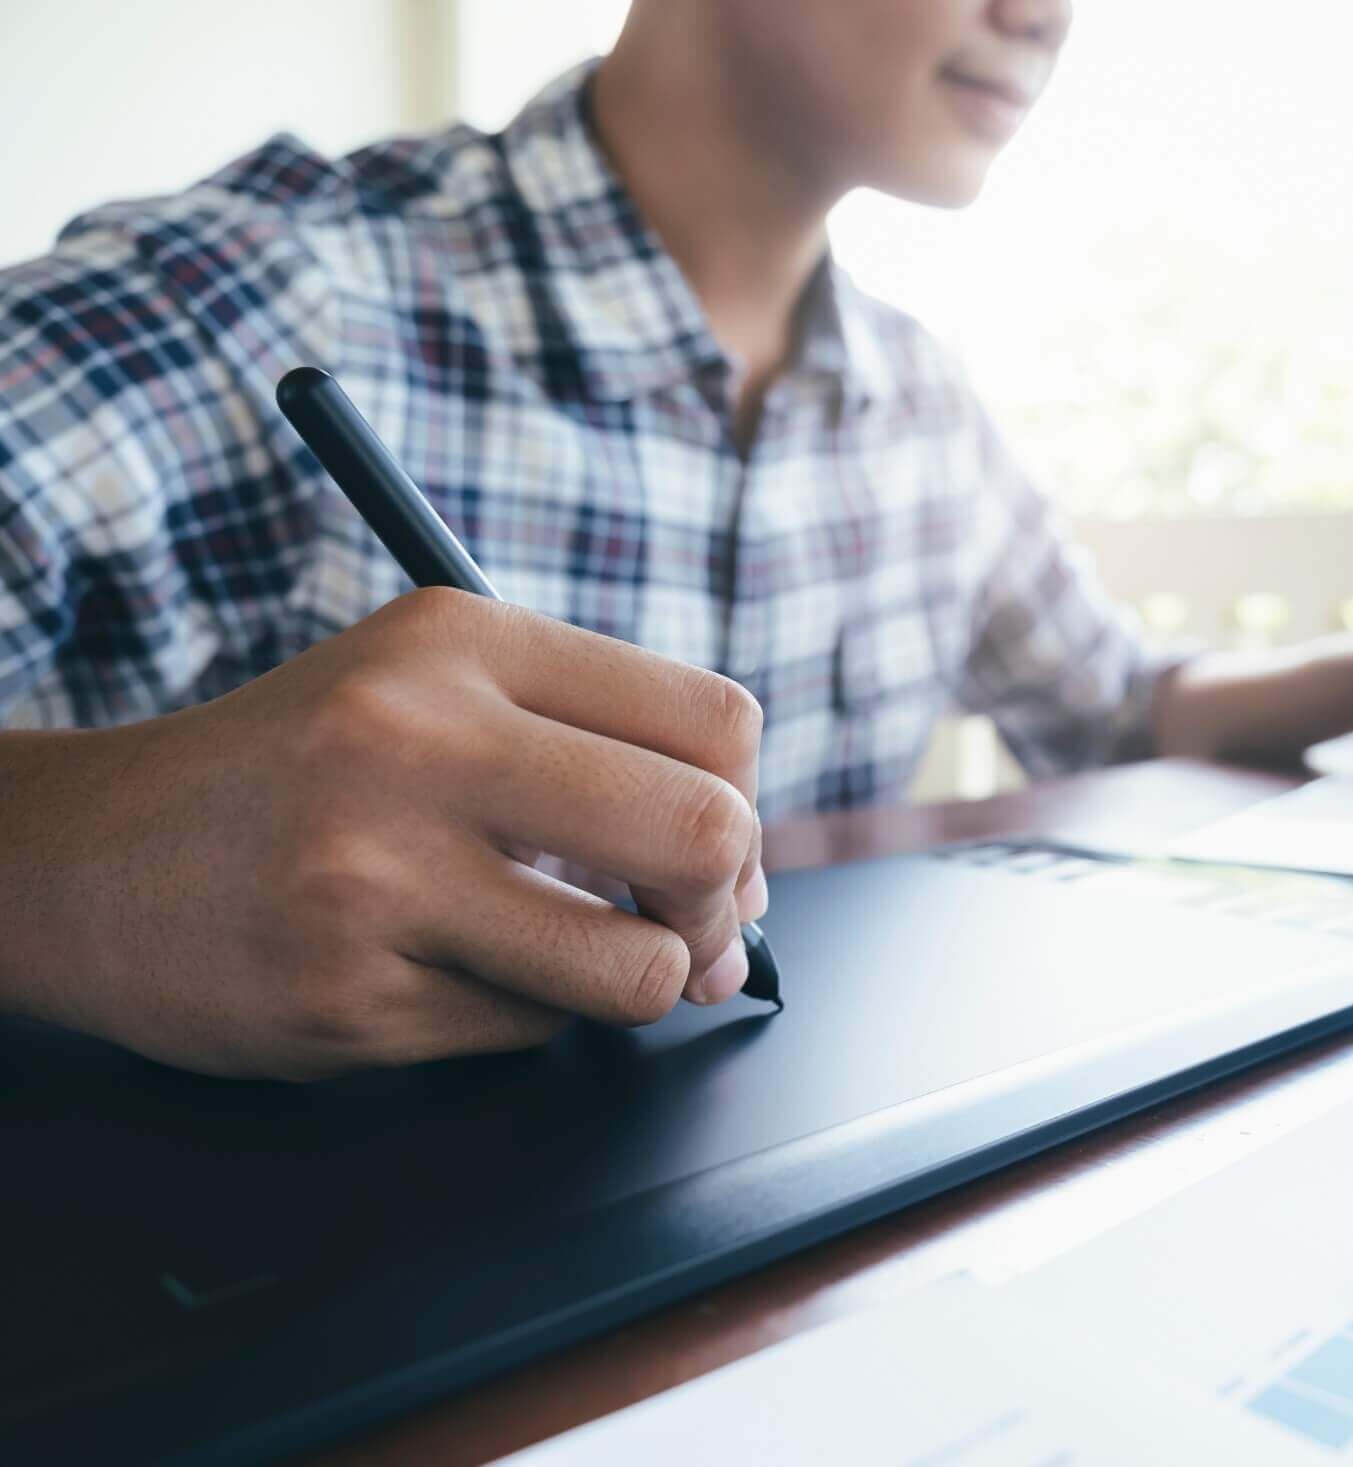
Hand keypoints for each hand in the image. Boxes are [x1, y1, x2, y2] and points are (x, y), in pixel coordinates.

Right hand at [0, 588, 766, 1079]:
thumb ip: (593, 737)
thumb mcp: (432, 683)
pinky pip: (529, 1034)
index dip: (746, 800)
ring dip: (633, 981)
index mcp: (458, 640)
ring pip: (633, 967)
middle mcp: (417, 743)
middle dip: (723, 904)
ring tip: (575, 955)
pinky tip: (444, 972)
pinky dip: (520, 1016)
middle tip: (688, 925)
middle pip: (705, 834)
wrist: (89, 859)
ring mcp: (376, 878)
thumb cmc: (300, 767)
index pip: (713, 721)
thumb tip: (747, 871)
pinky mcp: (348, 1000)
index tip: (716, 843)